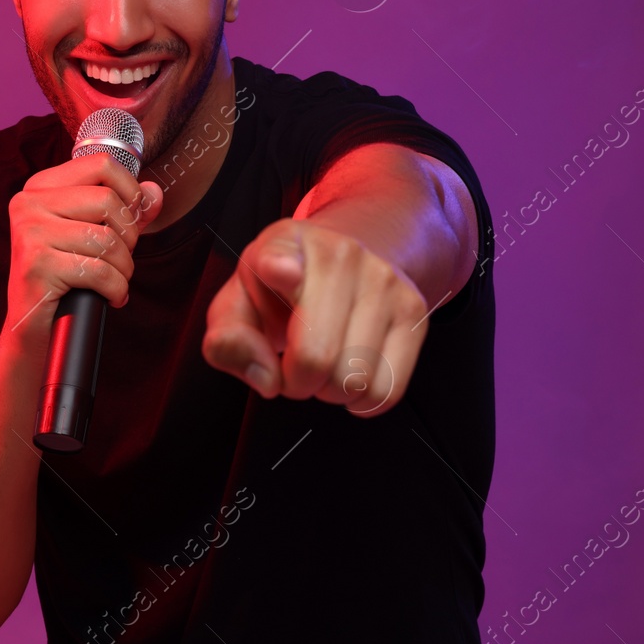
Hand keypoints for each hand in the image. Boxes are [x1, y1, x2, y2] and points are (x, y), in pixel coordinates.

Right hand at [4, 154, 163, 363]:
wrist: (32, 326)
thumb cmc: (65, 276)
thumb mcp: (95, 234)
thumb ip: (126, 210)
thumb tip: (154, 192)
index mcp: (41, 186)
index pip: (101, 164)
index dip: (130, 192)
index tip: (130, 221)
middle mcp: (29, 203)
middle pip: (108, 201)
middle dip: (128, 236)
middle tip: (121, 259)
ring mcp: (29, 233)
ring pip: (106, 239)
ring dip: (123, 267)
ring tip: (115, 280)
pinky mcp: (36, 266)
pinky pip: (99, 271)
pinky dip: (116, 289)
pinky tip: (110, 297)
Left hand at [202, 218, 428, 416]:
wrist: (342, 262)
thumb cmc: (279, 291)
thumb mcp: (239, 306)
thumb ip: (230, 342)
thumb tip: (266, 377)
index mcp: (282, 243)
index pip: (280, 255)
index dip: (279, 268)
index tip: (283, 274)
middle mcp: (339, 253)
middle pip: (315, 358)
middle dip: (295, 383)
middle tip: (292, 367)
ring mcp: (383, 279)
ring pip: (355, 381)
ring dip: (330, 393)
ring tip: (323, 366)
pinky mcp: (414, 309)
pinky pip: (388, 389)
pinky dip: (363, 401)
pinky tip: (349, 376)